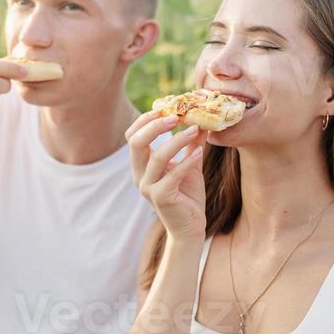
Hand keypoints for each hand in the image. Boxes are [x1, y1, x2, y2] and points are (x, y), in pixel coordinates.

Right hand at [126, 111, 207, 240]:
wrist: (191, 226)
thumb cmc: (187, 194)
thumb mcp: (189, 163)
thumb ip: (191, 142)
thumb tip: (201, 118)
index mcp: (141, 165)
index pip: (133, 136)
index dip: (146, 120)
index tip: (165, 107)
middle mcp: (139, 175)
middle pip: (137, 143)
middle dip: (155, 126)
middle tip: (176, 116)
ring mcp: (148, 187)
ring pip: (157, 158)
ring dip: (177, 140)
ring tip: (196, 129)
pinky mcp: (161, 198)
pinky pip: (173, 175)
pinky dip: (187, 161)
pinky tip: (200, 152)